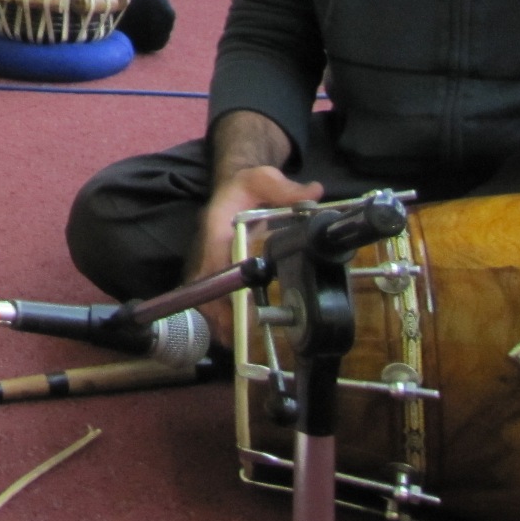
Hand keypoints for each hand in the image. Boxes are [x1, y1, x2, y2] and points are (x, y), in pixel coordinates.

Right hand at [191, 165, 324, 344]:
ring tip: (236, 342)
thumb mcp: (265, 178)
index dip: (224, 278)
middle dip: (220, 310)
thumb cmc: (247, 185)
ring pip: (205, 295)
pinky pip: (210, 297)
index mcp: (218, 225)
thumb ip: (286, 188)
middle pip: (206, 283)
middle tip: (239, 335)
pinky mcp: (213, 270)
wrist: (233, 189)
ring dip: (218, 318)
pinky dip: (219, 317)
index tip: (238, 300)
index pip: (215, 253)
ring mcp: (208, 259)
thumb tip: (314, 193)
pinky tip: (233, 335)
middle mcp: (208, 246)